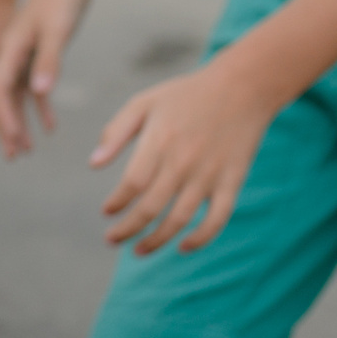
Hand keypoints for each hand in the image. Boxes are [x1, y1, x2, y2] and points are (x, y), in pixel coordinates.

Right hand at [0, 0, 90, 157]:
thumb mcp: (59, 30)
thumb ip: (50, 61)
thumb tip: (40, 93)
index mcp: (10, 49)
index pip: (0, 91)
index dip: (4, 118)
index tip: (13, 141)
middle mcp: (11, 55)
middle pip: (2, 99)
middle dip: (6, 129)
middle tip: (12, 157)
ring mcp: (24, 56)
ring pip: (17, 97)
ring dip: (20, 123)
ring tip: (26, 150)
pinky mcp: (38, 53)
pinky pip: (35, 87)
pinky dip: (41, 107)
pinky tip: (51, 126)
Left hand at [90, 52, 278, 253]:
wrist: (244, 86)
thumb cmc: (186, 95)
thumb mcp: (144, 102)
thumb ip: (115, 132)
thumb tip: (92, 165)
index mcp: (159, 141)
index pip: (131, 185)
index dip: (116, 204)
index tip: (107, 212)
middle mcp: (183, 161)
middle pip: (150, 208)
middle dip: (126, 230)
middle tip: (111, 240)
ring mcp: (209, 174)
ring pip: (179, 220)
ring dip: (156, 241)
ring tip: (138, 251)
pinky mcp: (232, 180)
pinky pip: (218, 218)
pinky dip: (202, 238)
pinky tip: (184, 247)